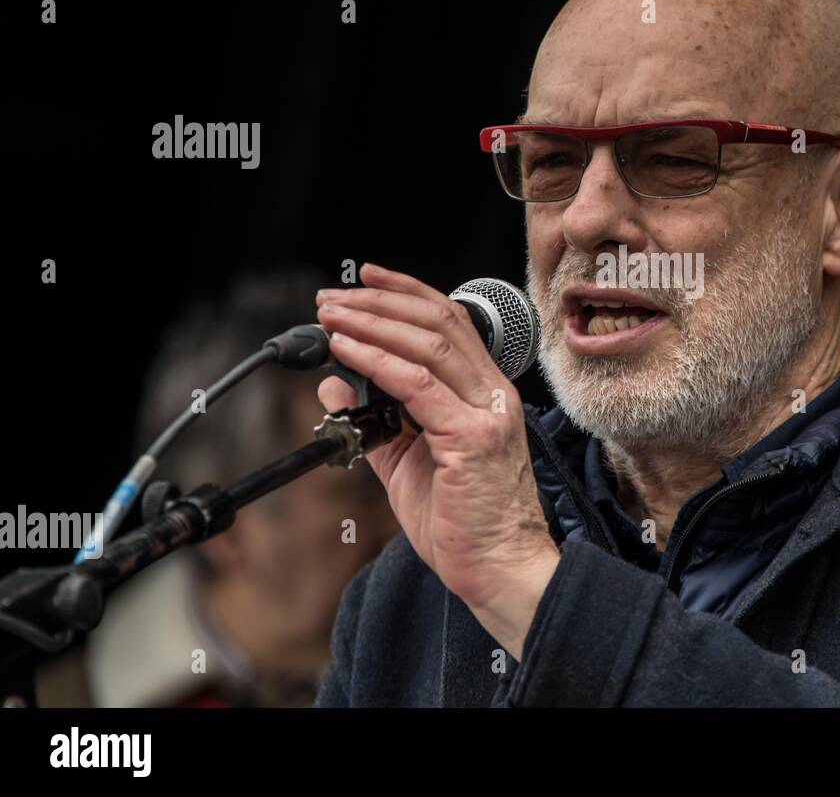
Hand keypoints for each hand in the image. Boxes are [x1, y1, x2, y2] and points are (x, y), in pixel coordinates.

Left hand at [315, 263, 558, 657]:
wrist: (499, 568)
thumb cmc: (465, 522)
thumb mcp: (408, 462)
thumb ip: (376, 421)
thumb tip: (336, 386)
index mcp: (486, 393)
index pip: (450, 322)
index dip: (406, 293)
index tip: (366, 279)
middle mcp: (493, 394)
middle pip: (438, 322)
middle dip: (379, 302)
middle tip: (333, 299)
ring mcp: (487, 413)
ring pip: (429, 344)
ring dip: (373, 322)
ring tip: (332, 317)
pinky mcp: (472, 438)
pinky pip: (417, 387)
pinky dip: (378, 361)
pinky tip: (347, 352)